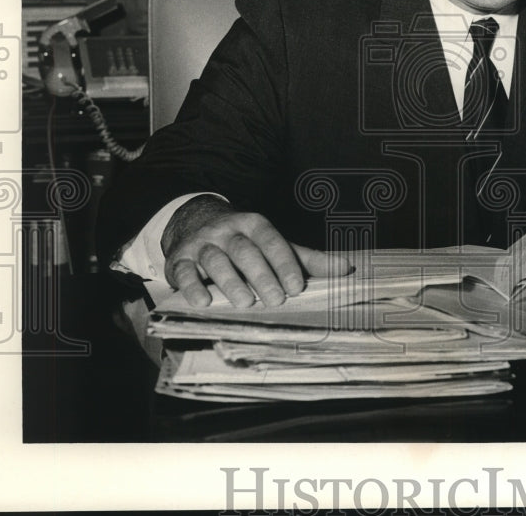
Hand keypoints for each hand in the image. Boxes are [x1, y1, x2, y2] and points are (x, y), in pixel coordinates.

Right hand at [161, 195, 351, 307]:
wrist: (195, 222)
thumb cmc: (244, 241)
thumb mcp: (275, 245)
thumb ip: (307, 259)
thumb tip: (347, 267)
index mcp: (254, 224)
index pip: (272, 241)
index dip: (284, 263)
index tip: (297, 286)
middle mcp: (227, 231)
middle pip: (244, 250)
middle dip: (261, 274)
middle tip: (275, 300)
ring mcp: (202, 244)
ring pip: (215, 259)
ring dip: (229, 281)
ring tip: (244, 302)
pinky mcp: (178, 259)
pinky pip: (182, 270)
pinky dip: (190, 286)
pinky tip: (201, 302)